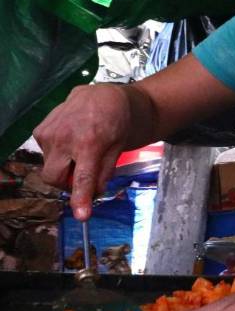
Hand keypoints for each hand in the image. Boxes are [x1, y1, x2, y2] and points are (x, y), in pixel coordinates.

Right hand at [33, 85, 132, 219]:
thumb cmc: (116, 122)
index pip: (83, 177)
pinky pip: (45, 153)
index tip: (82, 214)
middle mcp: (64, 137)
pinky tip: (71, 140)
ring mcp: (49, 132)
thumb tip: (93, 194)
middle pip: (54, 178)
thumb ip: (105, 172)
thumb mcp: (119, 148)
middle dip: (66, 182)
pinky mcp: (40, 129)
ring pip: (50, 166)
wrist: (104, 96)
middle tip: (83, 174)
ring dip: (63, 165)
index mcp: (90, 143)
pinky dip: (58, 153)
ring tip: (81, 149)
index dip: (81, 198)